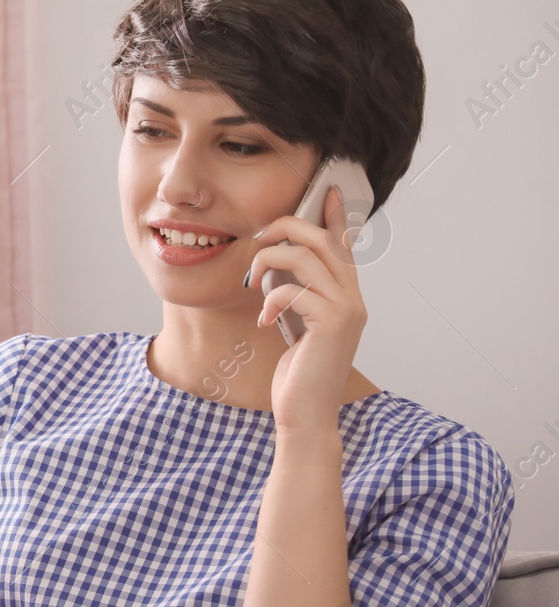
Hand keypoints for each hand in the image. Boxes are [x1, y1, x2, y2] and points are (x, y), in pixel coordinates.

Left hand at [244, 186, 367, 431]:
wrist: (306, 415)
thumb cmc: (298, 374)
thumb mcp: (297, 328)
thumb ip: (297, 298)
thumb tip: (278, 270)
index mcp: (346, 297)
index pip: (344, 247)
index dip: (334, 217)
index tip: (328, 191)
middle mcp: (353, 299)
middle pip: (322, 240)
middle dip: (285, 229)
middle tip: (257, 239)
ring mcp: (346, 310)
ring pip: (306, 258)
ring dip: (269, 262)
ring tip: (252, 283)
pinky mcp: (332, 324)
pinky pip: (294, 290)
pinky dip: (271, 300)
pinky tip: (263, 320)